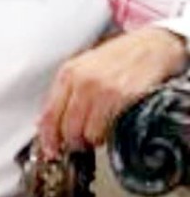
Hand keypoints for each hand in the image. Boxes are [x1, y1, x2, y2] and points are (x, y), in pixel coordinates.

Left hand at [38, 27, 186, 157]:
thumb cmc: (117, 58)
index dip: (48, 138)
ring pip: (85, 132)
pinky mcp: (121, 97)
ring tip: (96, 135)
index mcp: (68, 73)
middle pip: (66, 127)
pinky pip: (105, 129)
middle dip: (71, 143)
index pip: (49, 113)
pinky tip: (109, 129)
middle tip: (78, 145)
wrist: (150, 46)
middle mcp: (81, 80)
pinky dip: (105, 136)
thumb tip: (48, 123)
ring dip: (90, 141)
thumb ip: (66, 92)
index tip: (51, 150)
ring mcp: (102, 88)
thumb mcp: (84, 67)